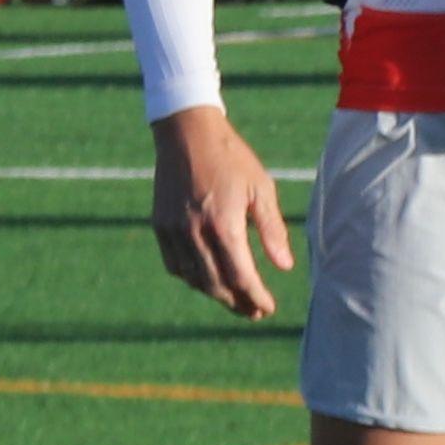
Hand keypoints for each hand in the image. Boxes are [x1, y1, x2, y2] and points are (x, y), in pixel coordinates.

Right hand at [149, 106, 291, 317]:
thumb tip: (284, 267)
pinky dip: (192, 278)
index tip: (268, 307)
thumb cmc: (232, 158)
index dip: (255, 297)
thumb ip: (273, 230)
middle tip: (255, 312)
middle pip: (216, 285)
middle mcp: (194, 232)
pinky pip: (174, 265)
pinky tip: (208, 279)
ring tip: (236, 299)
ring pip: (194, 278)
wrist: (187, 133)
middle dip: (238, 303)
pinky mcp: (159, 225)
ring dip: (216, 294)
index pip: (241, 276)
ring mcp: (173, 230)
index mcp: (223, 223)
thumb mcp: (262, 188)